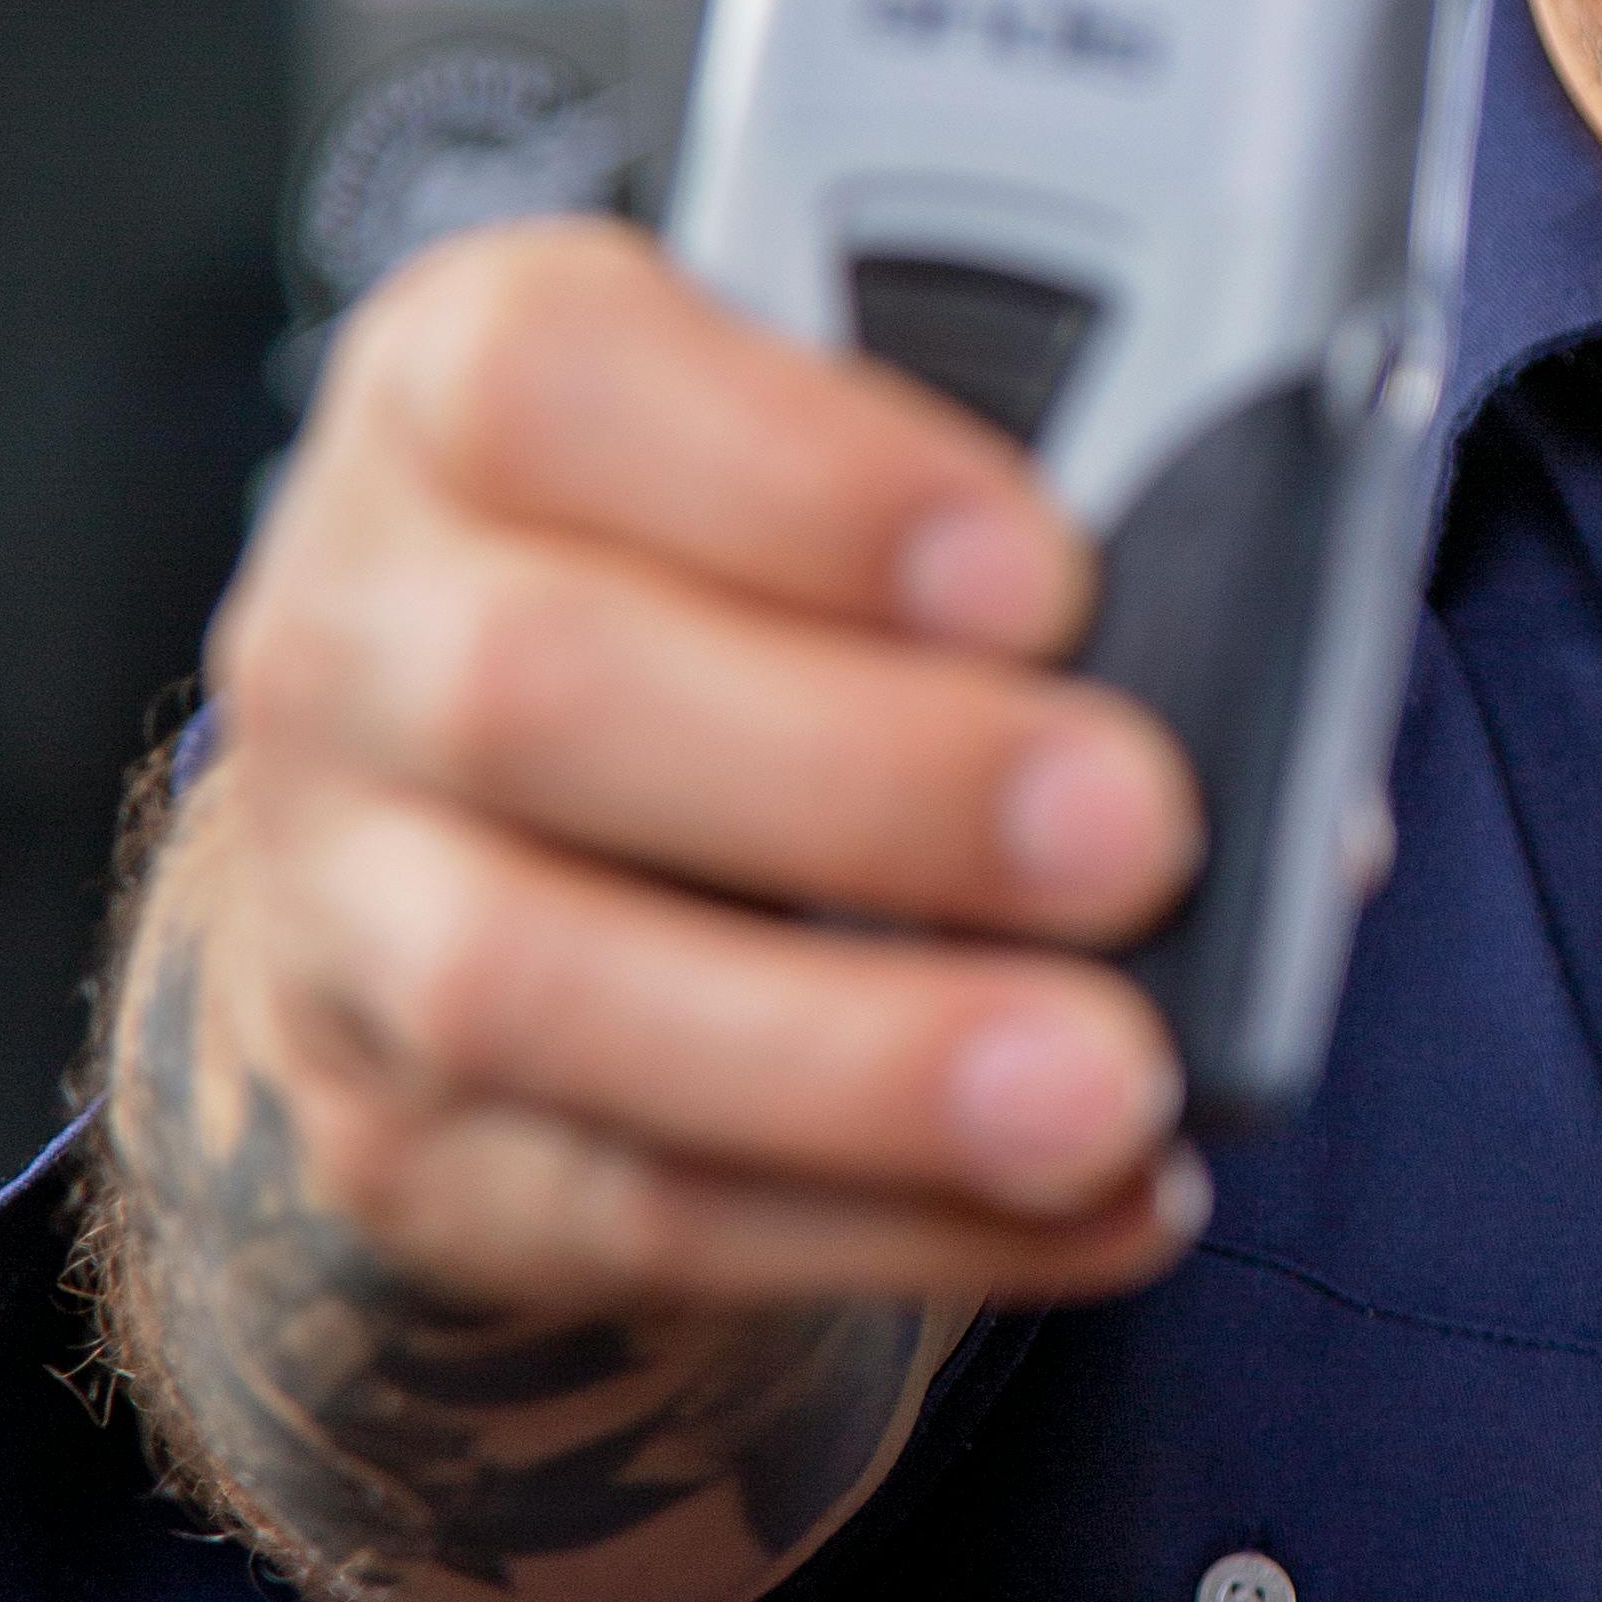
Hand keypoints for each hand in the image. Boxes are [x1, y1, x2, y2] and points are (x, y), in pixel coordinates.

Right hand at [171, 216, 1206, 1321]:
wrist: (483, 833)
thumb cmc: (726, 593)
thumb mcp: (822, 472)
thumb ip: (1005, 519)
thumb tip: (1264, 679)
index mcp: (456, 396)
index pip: (551, 380)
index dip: (801, 477)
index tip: (1043, 570)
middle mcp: (353, 632)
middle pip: (541, 691)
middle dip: (873, 778)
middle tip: (1137, 832)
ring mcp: (337, 904)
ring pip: (540, 987)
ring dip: (861, 1054)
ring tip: (1108, 1085)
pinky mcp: (395, 1146)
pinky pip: (626, 1209)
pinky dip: (891, 1222)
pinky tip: (1090, 1201)